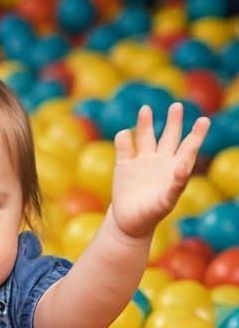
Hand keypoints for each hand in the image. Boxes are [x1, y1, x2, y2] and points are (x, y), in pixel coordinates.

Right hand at [111, 103, 209, 239]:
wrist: (129, 222)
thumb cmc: (151, 214)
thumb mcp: (166, 202)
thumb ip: (176, 184)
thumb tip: (182, 166)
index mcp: (176, 168)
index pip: (189, 147)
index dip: (197, 135)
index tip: (203, 121)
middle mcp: (161, 161)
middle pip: (169, 136)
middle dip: (173, 121)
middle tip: (177, 106)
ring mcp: (142, 162)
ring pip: (146, 137)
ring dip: (145, 123)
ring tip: (145, 109)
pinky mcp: (124, 166)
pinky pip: (124, 148)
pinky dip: (123, 139)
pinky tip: (125, 134)